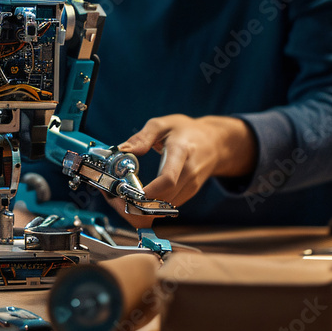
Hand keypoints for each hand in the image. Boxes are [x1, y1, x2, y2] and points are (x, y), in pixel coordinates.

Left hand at [116, 115, 256, 209]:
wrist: (215, 143)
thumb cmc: (187, 131)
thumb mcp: (163, 124)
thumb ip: (143, 137)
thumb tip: (123, 150)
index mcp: (181, 152)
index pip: (168, 179)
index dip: (148, 191)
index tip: (128, 192)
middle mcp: (188, 173)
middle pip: (164, 198)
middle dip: (138, 202)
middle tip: (116, 195)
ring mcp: (190, 186)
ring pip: (164, 206)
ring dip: (142, 206)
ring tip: (123, 194)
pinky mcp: (188, 194)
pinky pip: (167, 206)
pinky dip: (150, 205)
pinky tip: (137, 195)